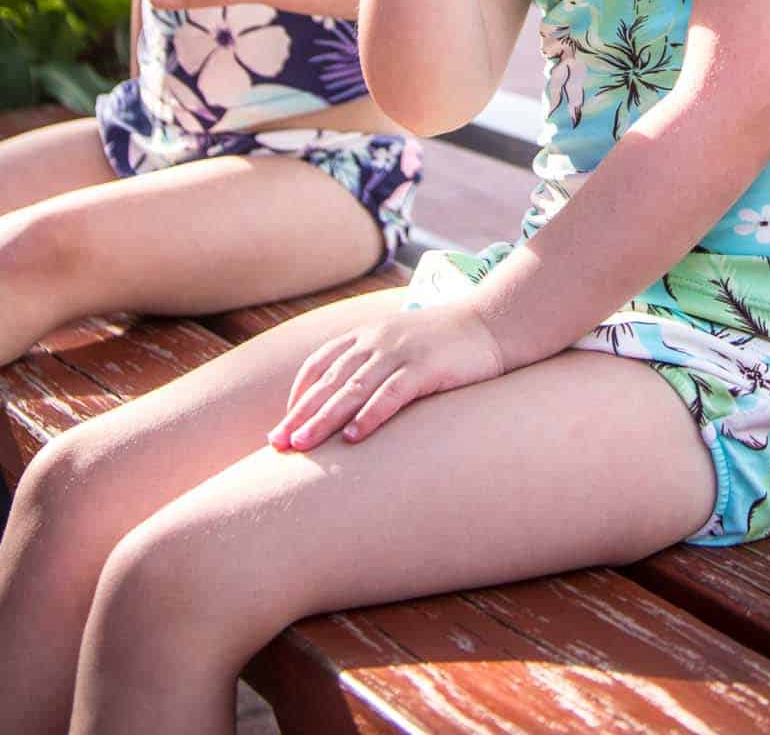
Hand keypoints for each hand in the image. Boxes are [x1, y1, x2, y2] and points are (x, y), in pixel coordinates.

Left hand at [267, 299, 503, 450]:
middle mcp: (377, 340)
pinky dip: (371, 415)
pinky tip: (354, 438)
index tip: (282, 427)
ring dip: (324, 419)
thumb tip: (346, 403)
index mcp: (367, 334)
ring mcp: (401, 352)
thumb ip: (372, 363)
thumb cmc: (444, 342)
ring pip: (353, 389)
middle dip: (300, 414)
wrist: (491, 323)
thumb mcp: (400, 344)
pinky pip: (392, 393)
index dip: (298, 396)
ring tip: (302, 446)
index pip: (319, 364)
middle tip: (277, 445)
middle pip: (329, 381)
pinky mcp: (426, 367)